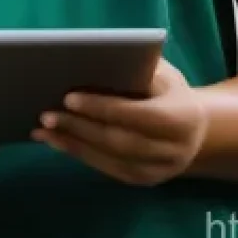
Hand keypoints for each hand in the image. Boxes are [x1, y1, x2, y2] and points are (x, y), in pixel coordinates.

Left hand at [32, 58, 207, 186]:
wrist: (195, 128)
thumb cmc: (168, 90)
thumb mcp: (162, 72)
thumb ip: (136, 69)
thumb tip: (91, 57)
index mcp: (182, 117)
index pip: (138, 115)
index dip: (102, 107)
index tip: (69, 97)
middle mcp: (174, 150)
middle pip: (119, 141)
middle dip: (80, 127)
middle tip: (46, 115)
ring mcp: (159, 170)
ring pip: (110, 159)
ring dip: (73, 144)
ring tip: (42, 129)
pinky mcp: (143, 180)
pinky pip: (107, 169)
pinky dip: (80, 154)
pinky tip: (56, 141)